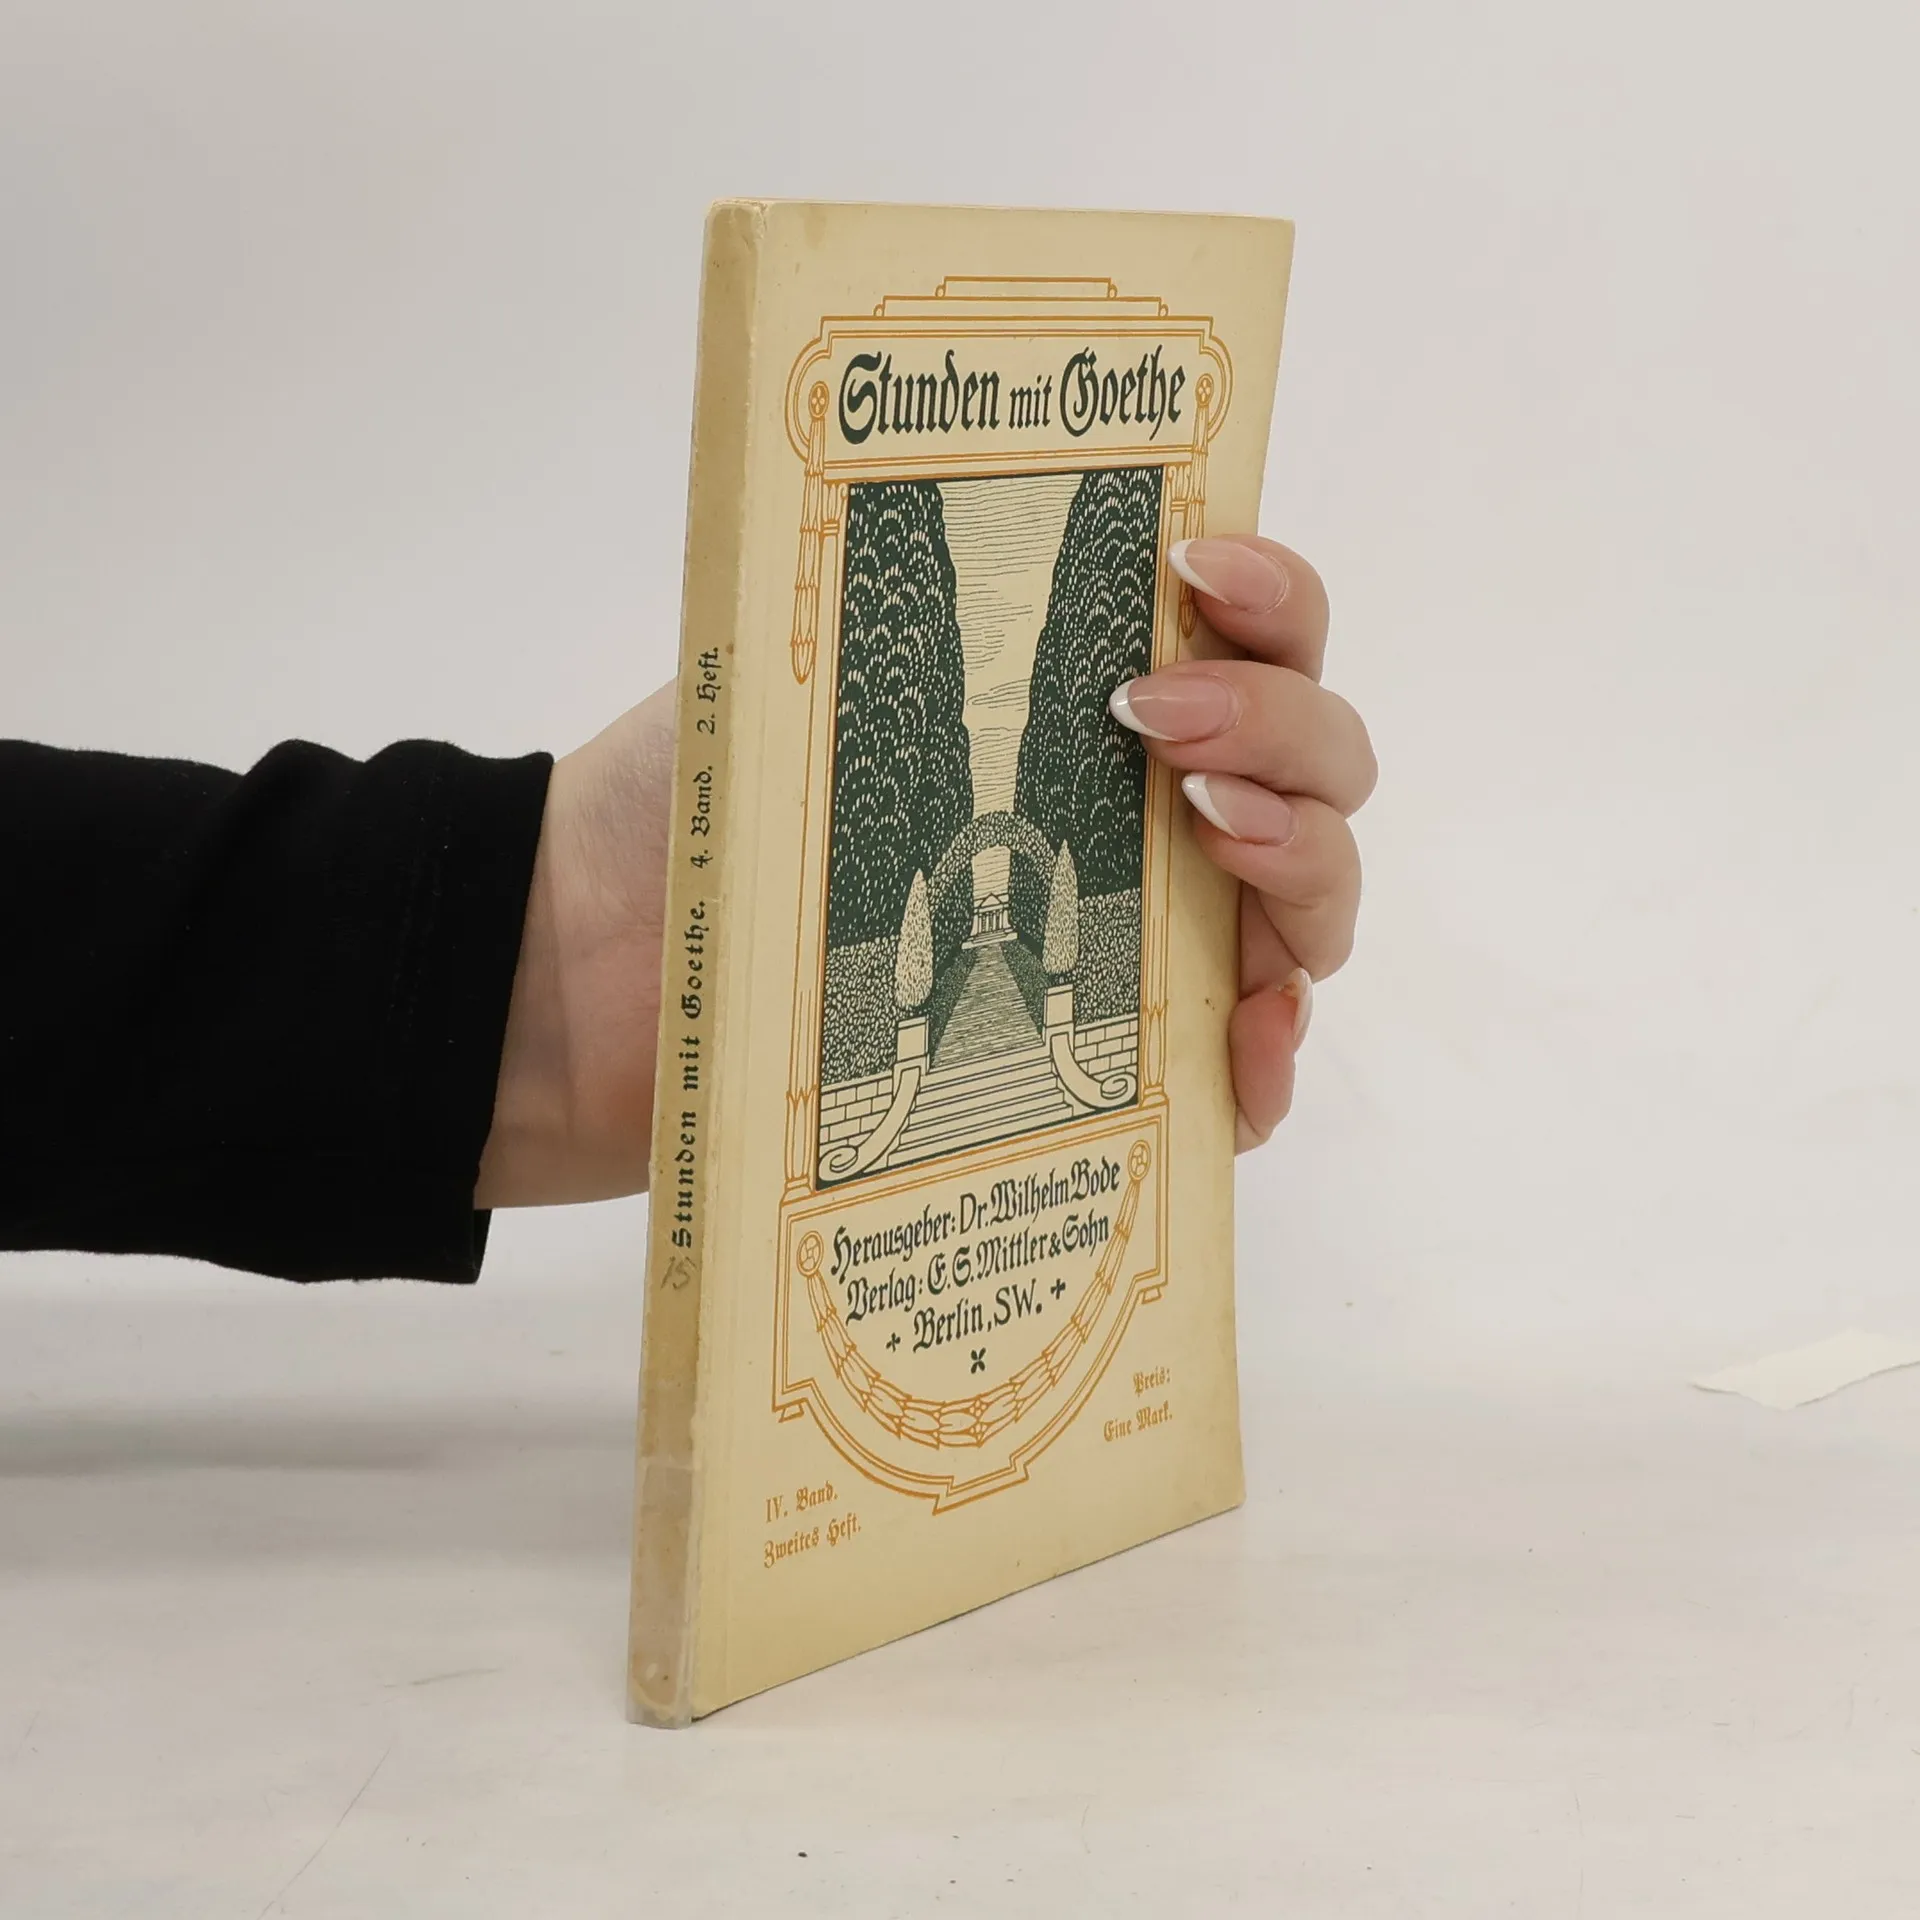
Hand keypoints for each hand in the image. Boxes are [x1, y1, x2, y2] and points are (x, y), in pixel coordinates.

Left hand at [477, 536, 1369, 1203]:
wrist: (594, 978)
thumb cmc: (700, 810)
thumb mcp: (806, 663)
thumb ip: (920, 597)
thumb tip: (983, 474)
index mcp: (1085, 704)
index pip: (1251, 629)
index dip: (1267, 590)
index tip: (1192, 569)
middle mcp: (1141, 814)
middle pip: (1315, 759)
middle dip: (1279, 726)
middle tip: (1157, 730)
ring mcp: (1142, 943)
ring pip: (1309, 902)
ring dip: (1306, 865)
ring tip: (1215, 848)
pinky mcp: (1120, 1070)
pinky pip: (1242, 1069)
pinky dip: (1272, 1054)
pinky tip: (1247, 1034)